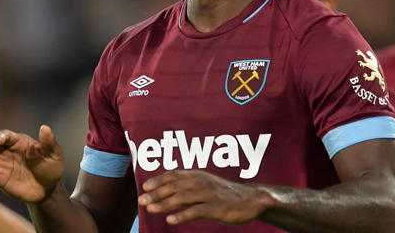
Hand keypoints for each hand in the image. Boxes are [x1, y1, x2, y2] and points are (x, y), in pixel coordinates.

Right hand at [0, 125, 63, 203]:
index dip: (2, 136)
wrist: (47, 189)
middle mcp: (7, 150)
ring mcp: (1, 163)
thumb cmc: (52, 168)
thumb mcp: (54, 154)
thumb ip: (49, 142)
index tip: (0, 140)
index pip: (7, 135)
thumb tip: (45, 127)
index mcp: (20, 142)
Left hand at [138, 170, 273, 224]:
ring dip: (164, 203)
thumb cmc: (226, 195)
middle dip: (156, 193)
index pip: (174, 175)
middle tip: (141, 201)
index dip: (159, 180)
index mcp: (199, 176)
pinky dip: (182, 215)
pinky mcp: (216, 208)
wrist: (252, 199)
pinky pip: (196, 211)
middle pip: (175, 186)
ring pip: (182, 197)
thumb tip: (169, 192)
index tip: (145, 187)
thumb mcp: (207, 186)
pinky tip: (170, 220)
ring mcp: (209, 195)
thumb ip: (190, 187)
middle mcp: (202, 182)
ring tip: (150, 209)